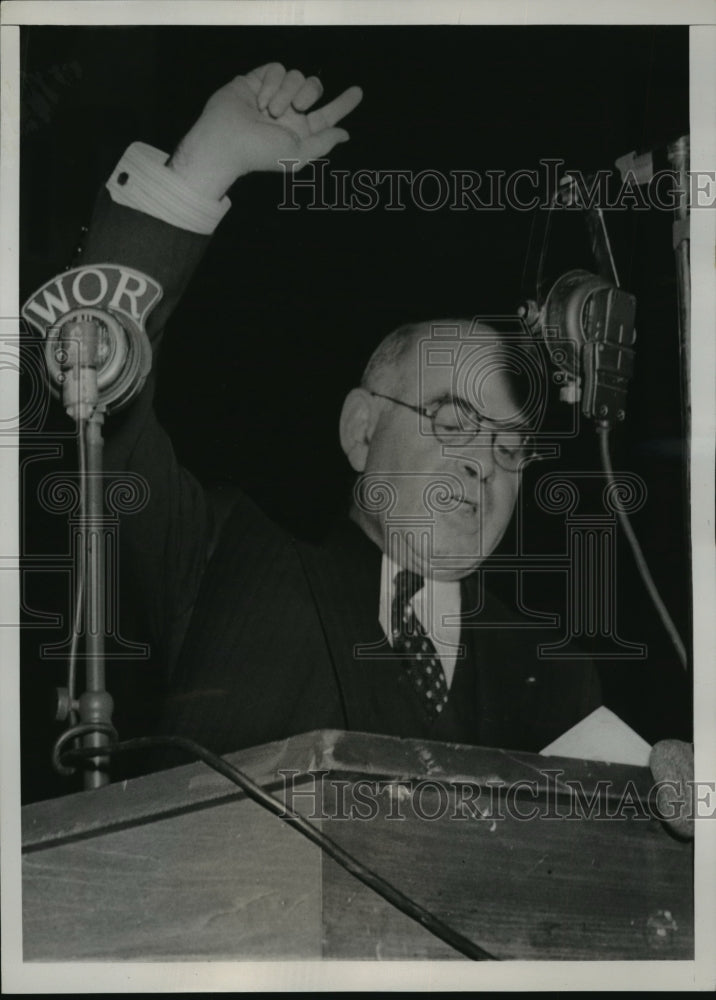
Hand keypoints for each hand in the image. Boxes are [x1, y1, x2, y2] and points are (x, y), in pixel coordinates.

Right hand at [167, 63, 362, 199]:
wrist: (226, 140)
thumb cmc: (260, 153)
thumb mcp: (297, 155)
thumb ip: (323, 143)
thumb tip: (344, 134)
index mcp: (300, 131)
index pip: (327, 115)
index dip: (343, 104)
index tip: (358, 92)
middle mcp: (289, 111)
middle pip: (315, 87)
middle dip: (311, 93)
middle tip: (298, 107)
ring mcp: (274, 94)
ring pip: (296, 76)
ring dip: (285, 93)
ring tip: (269, 110)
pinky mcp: (257, 80)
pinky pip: (277, 69)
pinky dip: (271, 84)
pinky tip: (259, 100)